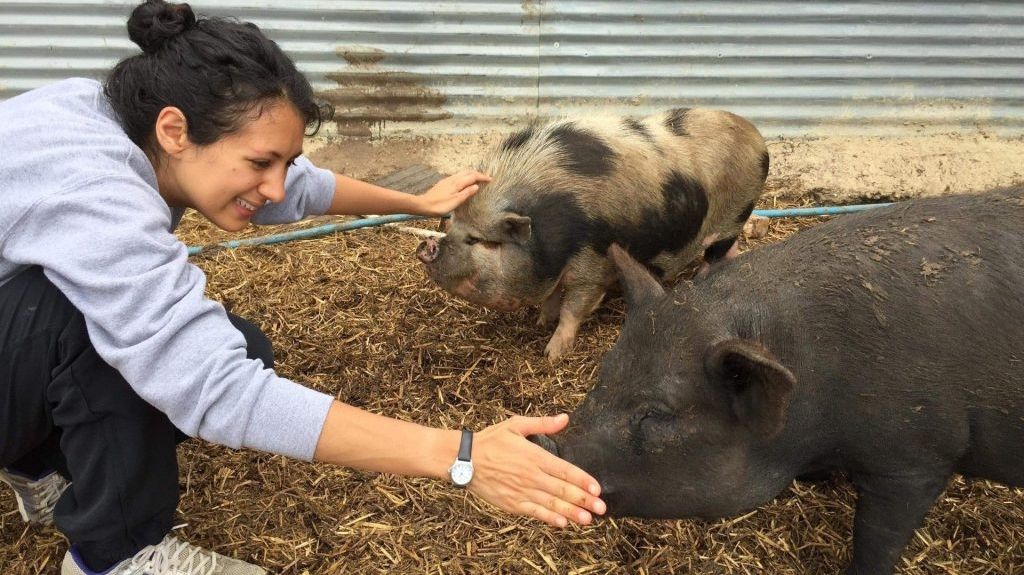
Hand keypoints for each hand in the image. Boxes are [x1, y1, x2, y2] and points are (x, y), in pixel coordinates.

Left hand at [415, 170, 490, 216]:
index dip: (482, 177)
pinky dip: (465, 177)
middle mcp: (452, 179)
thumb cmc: (439, 206)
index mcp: (457, 183)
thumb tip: (476, 186)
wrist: (423, 205)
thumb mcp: (455, 201)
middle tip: (486, 178)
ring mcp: (447, 180)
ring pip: (462, 173)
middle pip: (468, 172)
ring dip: (471, 174)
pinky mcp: (444, 183)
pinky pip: (458, 176)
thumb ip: (467, 193)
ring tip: (478, 179)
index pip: (473, 176)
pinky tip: (465, 183)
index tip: (490, 179)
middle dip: (478, 173)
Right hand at [468, 414, 605, 526]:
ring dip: (572, 512)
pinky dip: (549, 518)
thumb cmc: (491, 440)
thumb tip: (565, 418)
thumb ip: (543, 424)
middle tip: (602, 508)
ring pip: (552, 504)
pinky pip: (535, 512)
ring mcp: (522, 491)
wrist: (464, 460)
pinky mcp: (512, 503)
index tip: (597, 488)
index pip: (565, 470)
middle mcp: (531, 475)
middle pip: (563, 490)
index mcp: (535, 456)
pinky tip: (562, 523)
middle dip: (584, 500)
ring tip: (588, 519)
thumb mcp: (516, 425)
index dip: (583, 480)